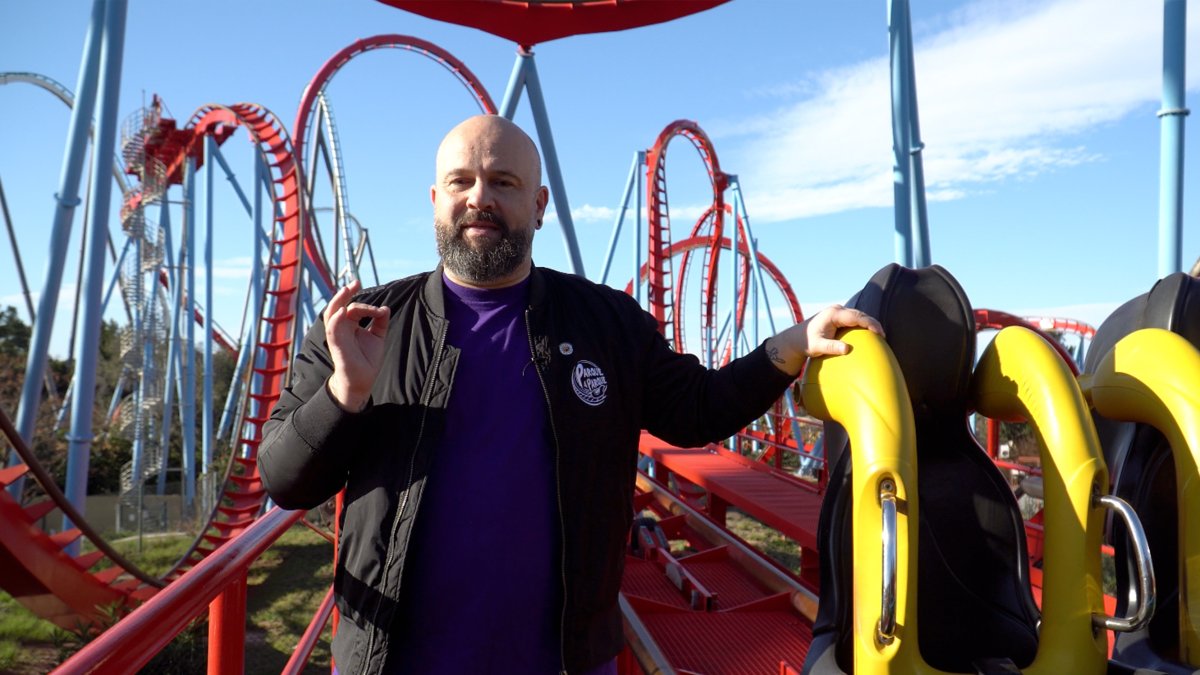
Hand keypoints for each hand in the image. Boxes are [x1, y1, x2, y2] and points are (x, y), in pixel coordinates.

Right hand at [324, 280, 389, 411]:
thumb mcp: (378, 336)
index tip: (381, 311)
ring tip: (346, 290)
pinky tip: (343, 311)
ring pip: (332, 314)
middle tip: (356, 283)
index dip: (367, 306)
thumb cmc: (367, 359)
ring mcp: (337, 335)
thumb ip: (381, 321)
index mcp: (350, 325)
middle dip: (346, 293)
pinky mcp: (336, 345)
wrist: (363, 380)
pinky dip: (336, 319)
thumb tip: (386, 308)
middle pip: (339, 305)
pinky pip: (333, 329)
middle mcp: (341, 328)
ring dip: (338, 301)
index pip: (355, 308)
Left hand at [764, 305, 883, 375]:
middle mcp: (837, 310)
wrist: (797, 338)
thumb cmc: (807, 343)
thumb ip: (831, 347)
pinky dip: (863, 325)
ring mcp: (838, 312)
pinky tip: (870, 335)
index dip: (869, 323)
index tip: (879, 332)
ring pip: (858, 316)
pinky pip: (854, 319)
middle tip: (884, 336)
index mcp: (833, 314)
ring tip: (880, 335)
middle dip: (873, 323)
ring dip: (869, 324)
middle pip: (860, 314)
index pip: (856, 316)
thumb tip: (847, 349)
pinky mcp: (839, 317)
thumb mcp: (818, 347)